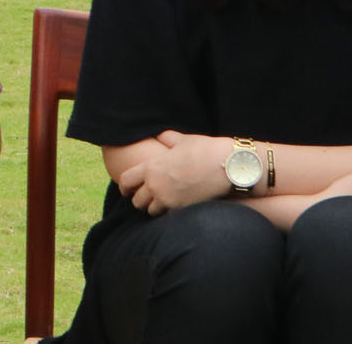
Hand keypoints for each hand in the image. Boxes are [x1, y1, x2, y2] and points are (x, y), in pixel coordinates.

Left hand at [116, 131, 233, 215]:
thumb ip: (168, 139)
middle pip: (137, 201)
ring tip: (159, 203)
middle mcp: (156, 186)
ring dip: (154, 208)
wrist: (227, 166)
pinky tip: (174, 208)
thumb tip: (161, 136)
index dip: (124, 186)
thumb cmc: (205, 150)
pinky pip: (168, 216)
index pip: (126, 180)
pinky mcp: (183, 210)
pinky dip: (168, 213)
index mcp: (151, 167)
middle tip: (143, 198)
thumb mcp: (183, 140)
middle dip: (139, 199)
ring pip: (151, 211)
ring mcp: (169, 200)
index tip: (126, 190)